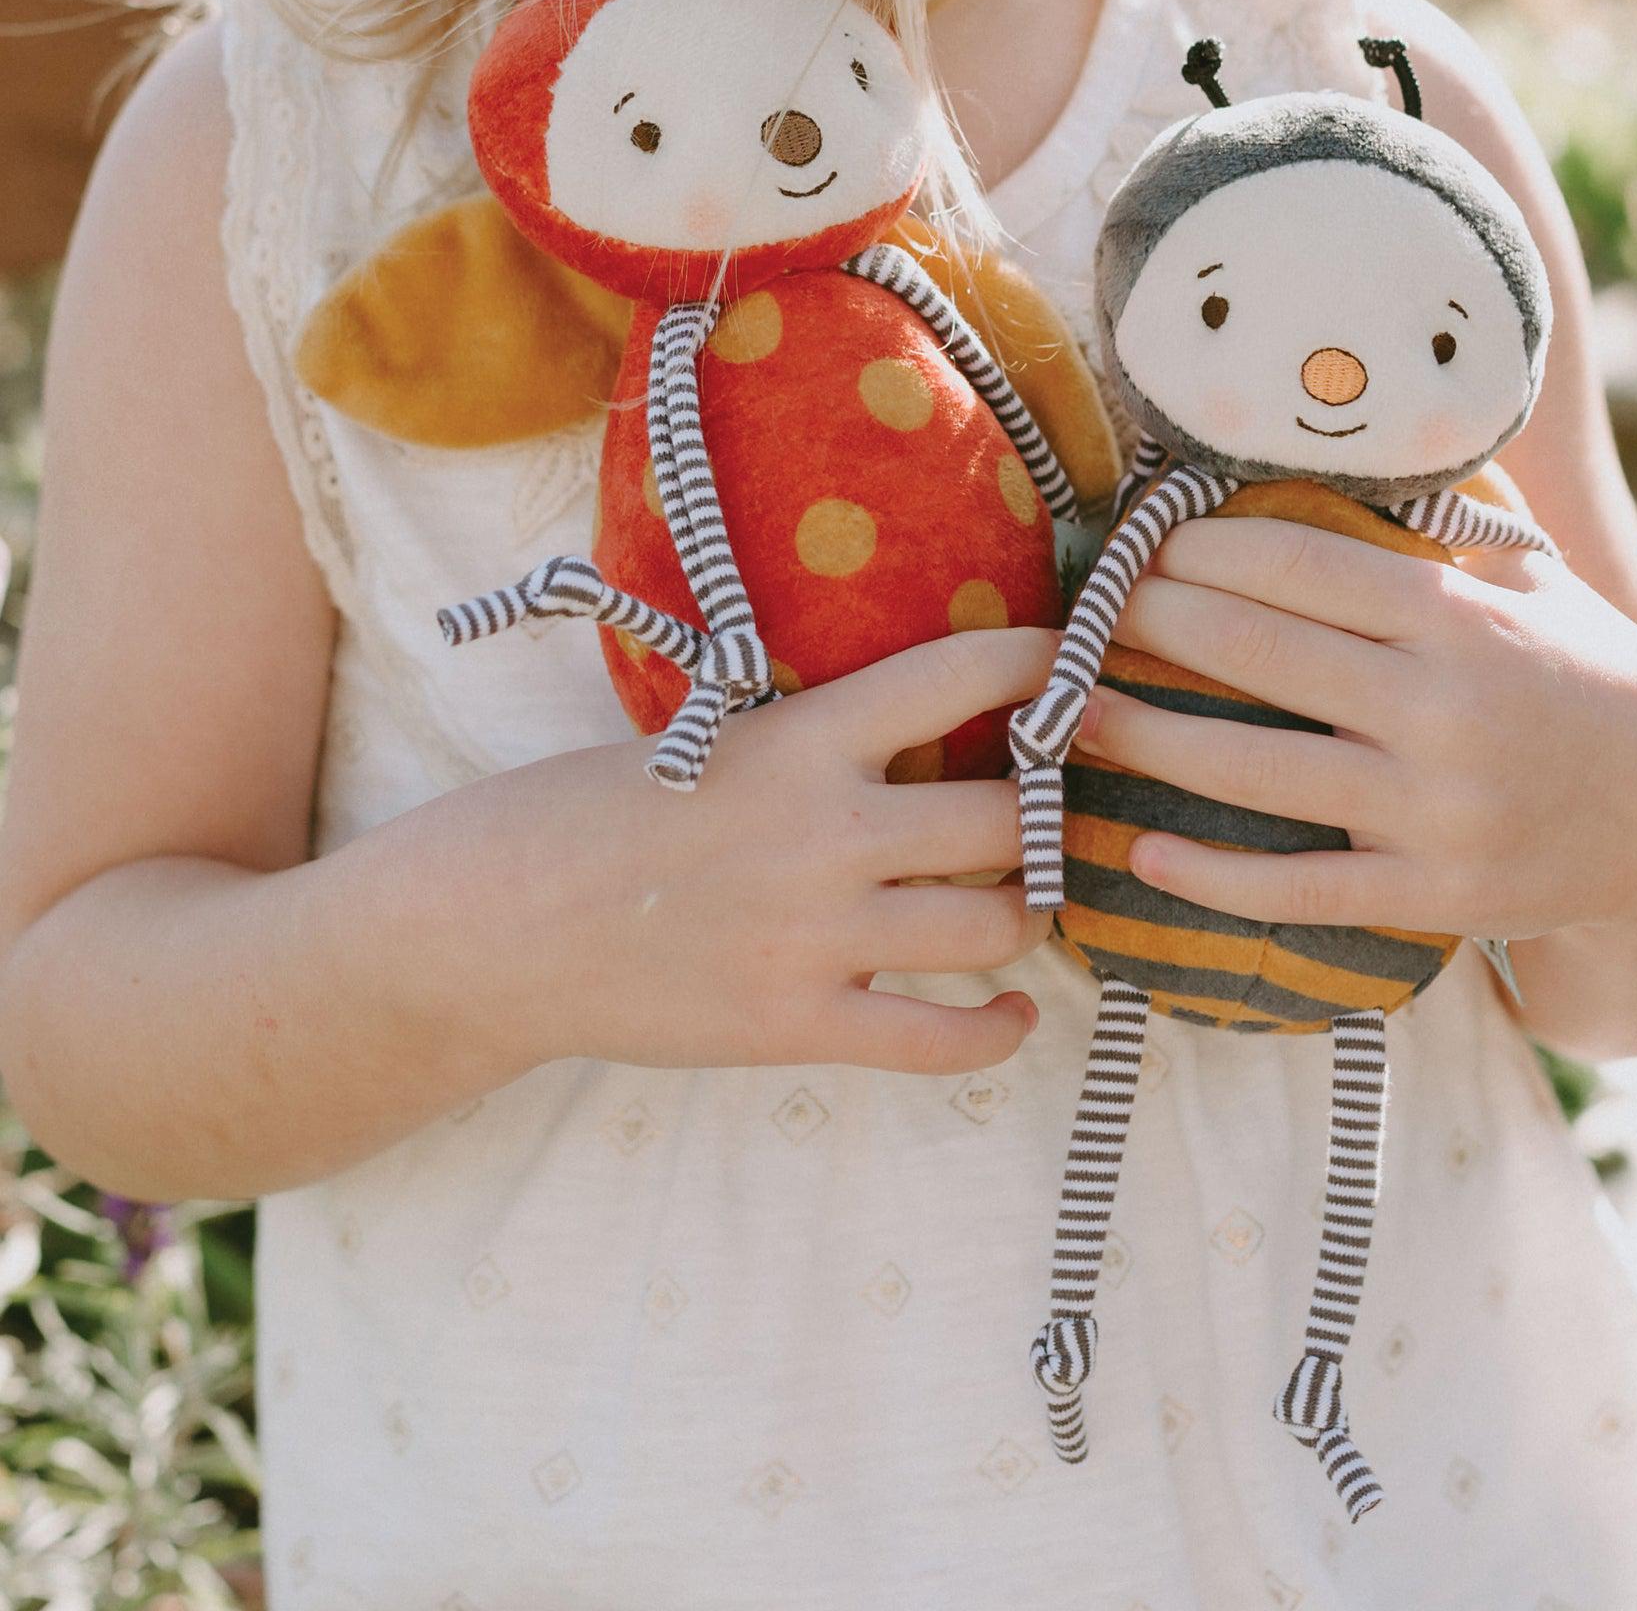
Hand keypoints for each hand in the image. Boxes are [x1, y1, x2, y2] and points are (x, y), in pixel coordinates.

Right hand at [450, 626, 1060, 1078]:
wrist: (485, 928)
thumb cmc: (584, 813)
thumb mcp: (702, 735)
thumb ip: (811, 741)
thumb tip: (920, 732)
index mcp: (801, 737)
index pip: (965, 673)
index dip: (1047, 665)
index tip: (1080, 670)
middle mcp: (827, 831)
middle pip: (1013, 819)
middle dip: (1054, 816)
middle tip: (1063, 813)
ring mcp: (816, 937)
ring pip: (996, 926)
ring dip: (1030, 915)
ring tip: (1026, 906)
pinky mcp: (795, 1025)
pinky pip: (941, 1041)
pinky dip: (998, 1030)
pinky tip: (1013, 1014)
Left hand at [1072, 516, 1636, 951]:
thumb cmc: (1589, 676)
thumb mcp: (1537, 579)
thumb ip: (1451, 514)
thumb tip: (1371, 418)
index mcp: (1462, 618)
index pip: (1301, 568)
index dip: (1202, 551)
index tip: (1140, 542)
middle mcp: (1446, 708)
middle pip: (1259, 655)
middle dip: (1151, 627)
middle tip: (1081, 613)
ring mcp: (1440, 810)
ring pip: (1257, 771)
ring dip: (1147, 741)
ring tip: (1068, 717)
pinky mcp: (1438, 896)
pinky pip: (1301, 889)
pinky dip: (1213, 876)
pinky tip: (1143, 853)